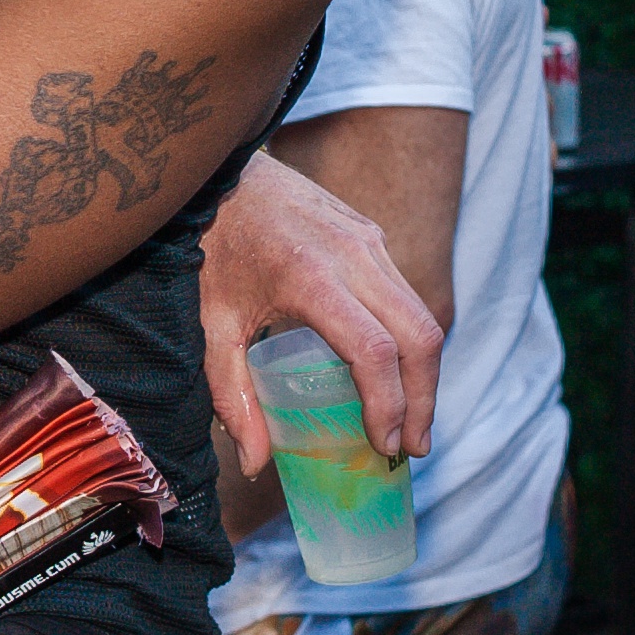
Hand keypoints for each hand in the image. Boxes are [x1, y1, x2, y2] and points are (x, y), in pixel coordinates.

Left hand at [199, 151, 440, 477]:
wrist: (218, 170)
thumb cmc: (210, 247)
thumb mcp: (210, 324)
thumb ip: (231, 395)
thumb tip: (255, 464)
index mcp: (310, 277)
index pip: (374, 351)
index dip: (389, 404)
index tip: (385, 445)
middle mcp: (353, 254)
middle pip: (419, 336)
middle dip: (424, 400)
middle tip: (410, 448)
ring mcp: (369, 239)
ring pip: (422, 314)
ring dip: (424, 373)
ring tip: (408, 421)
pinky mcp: (372, 233)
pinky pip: (406, 295)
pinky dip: (410, 341)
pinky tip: (393, 374)